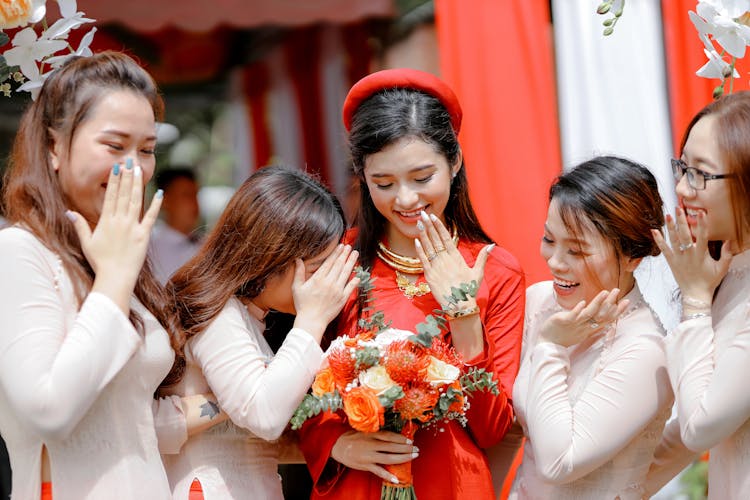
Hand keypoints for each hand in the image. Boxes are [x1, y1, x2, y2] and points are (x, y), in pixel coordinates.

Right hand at [67, 159, 161, 312]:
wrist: (115, 277)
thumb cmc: (100, 262)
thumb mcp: (87, 242)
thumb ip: (80, 225)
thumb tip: (68, 212)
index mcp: (106, 221)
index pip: (110, 196)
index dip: (114, 180)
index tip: (116, 167)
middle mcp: (120, 221)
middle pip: (123, 194)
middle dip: (126, 177)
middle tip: (129, 161)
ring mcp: (133, 227)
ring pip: (136, 201)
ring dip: (138, 185)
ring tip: (139, 170)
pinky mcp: (145, 235)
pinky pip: (151, 217)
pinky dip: (156, 204)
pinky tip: (160, 192)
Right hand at [292, 244, 359, 340]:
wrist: (311, 321)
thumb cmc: (303, 305)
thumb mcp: (297, 287)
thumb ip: (299, 272)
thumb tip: (298, 259)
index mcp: (318, 279)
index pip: (329, 262)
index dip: (336, 253)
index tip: (340, 246)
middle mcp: (329, 282)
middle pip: (339, 265)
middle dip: (345, 254)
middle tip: (349, 247)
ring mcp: (337, 290)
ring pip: (346, 273)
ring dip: (351, 262)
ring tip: (355, 254)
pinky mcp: (343, 298)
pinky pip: (350, 287)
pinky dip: (355, 280)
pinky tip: (358, 275)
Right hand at [330, 430, 417, 483]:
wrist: (337, 446)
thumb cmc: (353, 437)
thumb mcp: (365, 431)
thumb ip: (377, 434)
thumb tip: (393, 436)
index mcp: (371, 434)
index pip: (389, 436)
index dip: (401, 438)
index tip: (410, 441)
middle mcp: (371, 444)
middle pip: (392, 447)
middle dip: (406, 448)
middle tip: (416, 449)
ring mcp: (369, 456)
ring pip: (388, 458)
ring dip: (402, 458)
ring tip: (412, 457)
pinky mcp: (365, 465)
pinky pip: (378, 471)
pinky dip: (387, 475)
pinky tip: (396, 478)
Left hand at [413, 211, 492, 309]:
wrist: (459, 306)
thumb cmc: (469, 289)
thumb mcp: (478, 272)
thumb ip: (483, 257)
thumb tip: (491, 246)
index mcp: (457, 257)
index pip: (446, 238)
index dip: (439, 226)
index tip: (434, 217)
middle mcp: (446, 260)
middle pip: (436, 239)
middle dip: (429, 225)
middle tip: (422, 214)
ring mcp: (437, 267)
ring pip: (428, 247)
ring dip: (423, 234)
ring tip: (419, 223)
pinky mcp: (429, 275)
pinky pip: (423, 260)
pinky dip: (420, 250)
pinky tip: (416, 240)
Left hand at [540, 289, 628, 346]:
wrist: (548, 344)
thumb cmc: (564, 334)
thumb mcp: (581, 329)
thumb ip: (591, 322)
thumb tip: (601, 315)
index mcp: (590, 328)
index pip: (606, 319)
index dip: (617, 311)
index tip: (627, 301)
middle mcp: (585, 326)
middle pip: (600, 315)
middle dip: (610, 303)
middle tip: (617, 290)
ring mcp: (575, 324)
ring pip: (588, 314)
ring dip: (597, 303)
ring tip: (605, 292)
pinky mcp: (563, 322)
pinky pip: (572, 316)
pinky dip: (578, 309)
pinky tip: (583, 302)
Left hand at [651, 207, 731, 303]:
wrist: (695, 294)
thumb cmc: (709, 281)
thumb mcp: (722, 268)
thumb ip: (726, 255)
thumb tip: (728, 241)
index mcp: (702, 255)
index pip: (703, 236)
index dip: (702, 224)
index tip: (701, 213)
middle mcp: (689, 255)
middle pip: (685, 235)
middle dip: (682, 221)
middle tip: (679, 208)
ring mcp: (678, 258)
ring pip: (673, 240)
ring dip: (670, 227)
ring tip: (667, 215)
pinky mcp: (671, 262)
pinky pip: (663, 250)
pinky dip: (658, 240)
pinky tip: (653, 231)